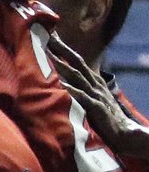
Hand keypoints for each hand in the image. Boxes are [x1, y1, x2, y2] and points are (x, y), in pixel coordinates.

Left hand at [49, 33, 148, 160]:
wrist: (124, 133)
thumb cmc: (104, 118)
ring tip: (49, 55)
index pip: (78, 61)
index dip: (65, 49)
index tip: (52, 37)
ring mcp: (96, 95)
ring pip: (78, 76)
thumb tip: (64, 83)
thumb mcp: (92, 100)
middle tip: (48, 38)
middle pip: (77, 63)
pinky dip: (72, 90)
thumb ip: (81, 90)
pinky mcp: (97, 108)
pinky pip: (82, 97)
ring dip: (63, 65)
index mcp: (94, 82)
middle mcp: (95, 85)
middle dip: (62, 50)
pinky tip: (61, 85)